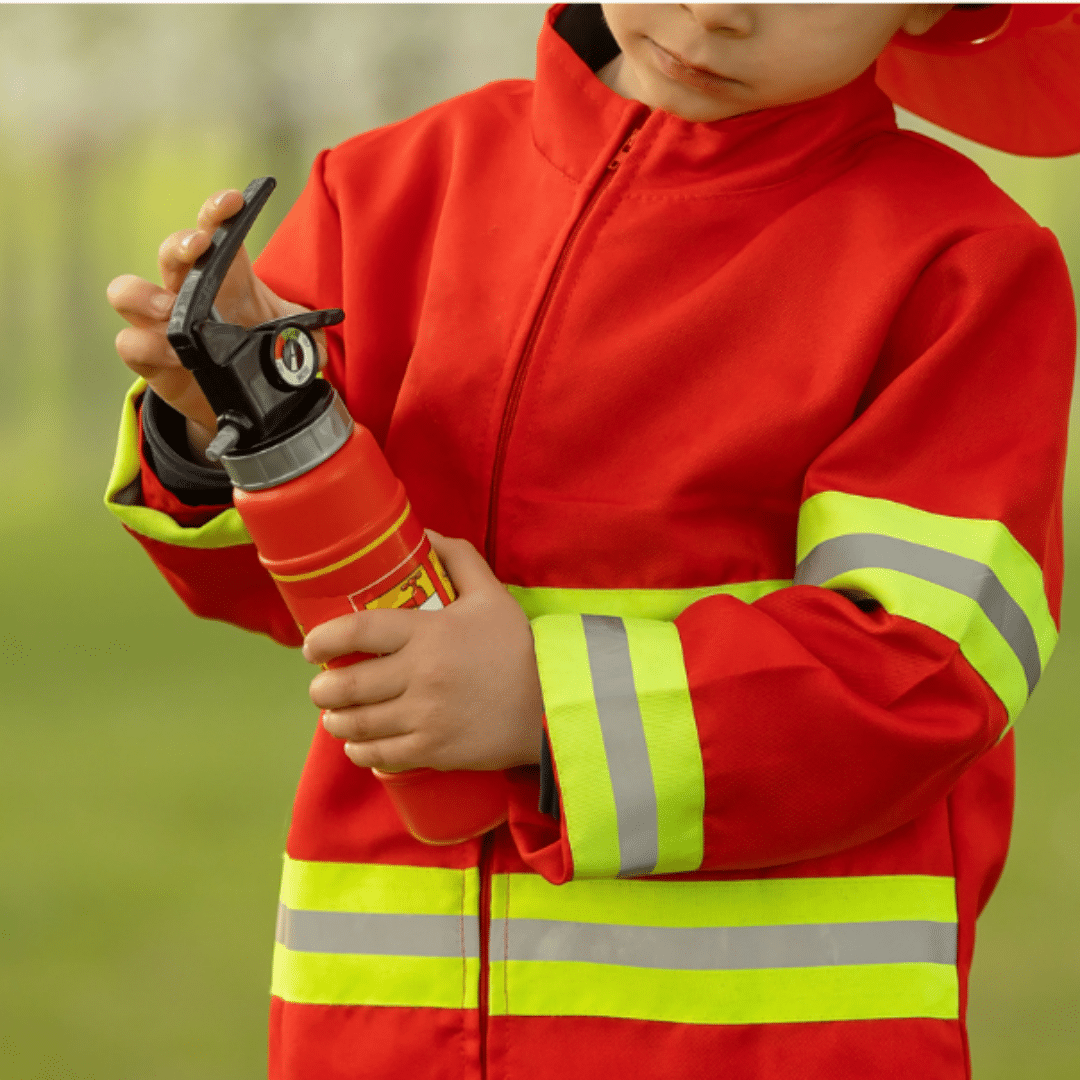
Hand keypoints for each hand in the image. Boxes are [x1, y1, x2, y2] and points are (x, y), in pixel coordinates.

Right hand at [106, 188, 313, 459]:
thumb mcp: (295, 347)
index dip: (219, 213)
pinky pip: (129, 343)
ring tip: (173, 310)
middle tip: (198, 248)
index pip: (216, 233)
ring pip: (127, 292)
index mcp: (227, 280)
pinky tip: (176, 356)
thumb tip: (309, 345)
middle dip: (180, 244)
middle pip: (170, 252)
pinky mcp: (149, 359)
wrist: (242, 405)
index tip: (234, 201)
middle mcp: (188, 293)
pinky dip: (149, 346)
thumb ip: (308, 341)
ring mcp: (162, 324)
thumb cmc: (260, 358)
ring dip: (146, 296)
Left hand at [303, 533, 544, 772]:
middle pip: (346, 685)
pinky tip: (358, 742)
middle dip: (322, 689)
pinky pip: (379, 754)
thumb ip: (459, 559)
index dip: (323, 639)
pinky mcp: (432, 751)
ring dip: (335, 721)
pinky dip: (359, 750)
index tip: (312, 646)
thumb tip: (425, 535)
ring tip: (334, 715)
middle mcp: (420, 676)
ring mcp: (424, 717)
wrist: (552, 705)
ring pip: (357, 724)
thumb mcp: (492, 595)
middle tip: (321, 686)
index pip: (357, 631)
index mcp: (429, 633)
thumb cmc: (518, 648)